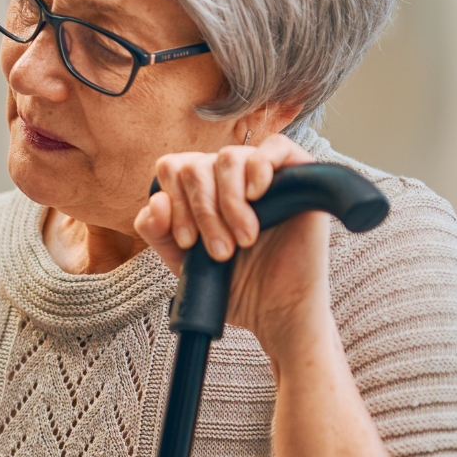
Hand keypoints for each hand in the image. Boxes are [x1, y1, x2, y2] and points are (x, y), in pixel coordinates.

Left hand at [134, 135, 331, 358]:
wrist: (275, 311)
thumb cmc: (233, 285)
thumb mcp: (182, 260)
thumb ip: (158, 231)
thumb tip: (157, 200)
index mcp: (200, 192)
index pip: (172, 169)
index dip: (174, 204)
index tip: (188, 243)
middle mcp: (229, 179)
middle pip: (196, 165)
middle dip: (201, 211)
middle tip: (220, 252)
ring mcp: (264, 175)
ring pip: (229, 157)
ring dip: (230, 203)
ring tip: (244, 239)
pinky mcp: (299, 176)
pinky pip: (277, 145)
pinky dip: (260, 166)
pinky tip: (257, 196)